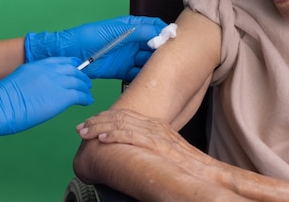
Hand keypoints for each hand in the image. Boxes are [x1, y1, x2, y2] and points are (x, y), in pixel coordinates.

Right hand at [0, 57, 92, 150]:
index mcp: (37, 65)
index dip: (71, 64)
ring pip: (79, 81)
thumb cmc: (2, 100)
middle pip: (72, 69)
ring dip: (85, 86)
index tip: (75, 68)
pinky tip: (87, 101)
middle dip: (81, 75)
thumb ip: (31, 80)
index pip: (60, 60)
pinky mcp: (62, 97)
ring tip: (87, 92)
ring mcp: (56, 82)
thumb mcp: (18, 80)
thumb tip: (36, 88)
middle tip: (85, 81)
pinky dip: (86, 98)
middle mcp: (49, 70)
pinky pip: (80, 95)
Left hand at [24, 16, 166, 80]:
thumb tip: (159, 31)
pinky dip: (144, 76)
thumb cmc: (87, 36)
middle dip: (162, 52)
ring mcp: (128, 56)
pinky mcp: (122, 70)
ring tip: (160, 70)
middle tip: (169, 58)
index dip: (165, 32)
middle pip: (154, 46)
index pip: (154, 27)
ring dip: (154, 65)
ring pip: (148, 61)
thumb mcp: (114, 30)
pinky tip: (148, 79)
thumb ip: (137, 30)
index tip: (173, 39)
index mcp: (131, 26)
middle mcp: (132, 41)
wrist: (69, 54)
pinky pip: (138, 73)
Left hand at [77, 109, 226, 182]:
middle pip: (119, 117)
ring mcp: (155, 133)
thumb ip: (150, 148)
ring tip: (85, 132)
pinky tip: (100, 138)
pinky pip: (129, 136)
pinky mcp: (156, 143)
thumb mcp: (167, 150)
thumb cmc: (188, 165)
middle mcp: (153, 125)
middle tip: (81, 127)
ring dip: (99, 127)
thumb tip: (134, 154)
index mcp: (155, 126)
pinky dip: (113, 135)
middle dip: (97, 121)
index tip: (91, 124)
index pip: (125, 117)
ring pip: (120, 124)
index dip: (105, 119)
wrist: (207, 171)